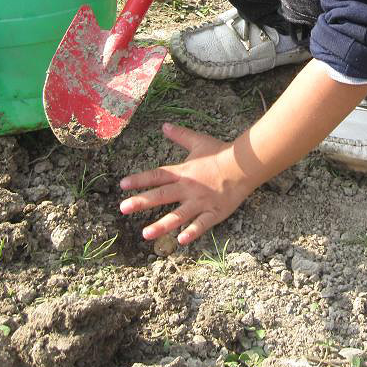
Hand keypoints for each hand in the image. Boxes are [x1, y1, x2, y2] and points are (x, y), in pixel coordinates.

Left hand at [119, 124, 254, 245]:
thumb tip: (164, 125)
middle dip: (142, 201)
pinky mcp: (214, 213)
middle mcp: (188, 188)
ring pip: (178, 215)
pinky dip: (192, 233)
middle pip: (162, 195)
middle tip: (123, 208)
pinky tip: (181, 241)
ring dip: (161, 225)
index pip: (157, 175)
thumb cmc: (220, 153)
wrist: (244, 165)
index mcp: (183, 172)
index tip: (122, 185)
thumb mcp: (198, 141)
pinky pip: (201, 224)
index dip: (140, 179)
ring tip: (145, 234)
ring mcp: (201, 202)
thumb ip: (180, 135)